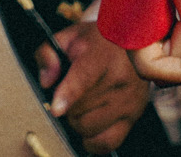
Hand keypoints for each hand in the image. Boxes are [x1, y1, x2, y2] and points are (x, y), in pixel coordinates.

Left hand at [37, 20, 148, 153]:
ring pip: (89, 127)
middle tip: (70, 92)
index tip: (56, 109)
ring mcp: (129, 101)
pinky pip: (107, 142)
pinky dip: (92, 140)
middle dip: (66, 104)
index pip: (83, 78)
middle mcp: (119, 80)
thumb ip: (48, 52)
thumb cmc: (98, 41)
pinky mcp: (133, 117)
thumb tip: (46, 81)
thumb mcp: (70, 36)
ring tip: (81, 105)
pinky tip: (89, 125)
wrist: (134, 44)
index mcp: (102, 55)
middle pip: (78, 108)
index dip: (67, 94)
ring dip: (77, 121)